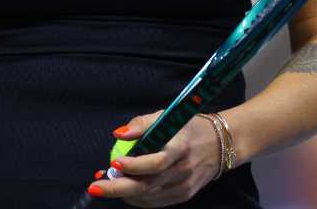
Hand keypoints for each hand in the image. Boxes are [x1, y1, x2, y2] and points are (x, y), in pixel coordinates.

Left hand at [85, 112, 221, 206]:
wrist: (221, 144)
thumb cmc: (189, 127)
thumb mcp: (168, 116)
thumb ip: (142, 124)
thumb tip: (118, 134)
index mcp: (181, 146)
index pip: (156, 162)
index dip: (133, 165)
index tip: (114, 161)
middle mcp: (183, 169)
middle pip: (147, 185)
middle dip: (117, 188)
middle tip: (96, 186)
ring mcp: (184, 185)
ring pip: (147, 196)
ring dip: (124, 193)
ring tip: (107, 184)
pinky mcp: (184, 195)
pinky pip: (155, 201)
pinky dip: (137, 197)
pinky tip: (126, 189)